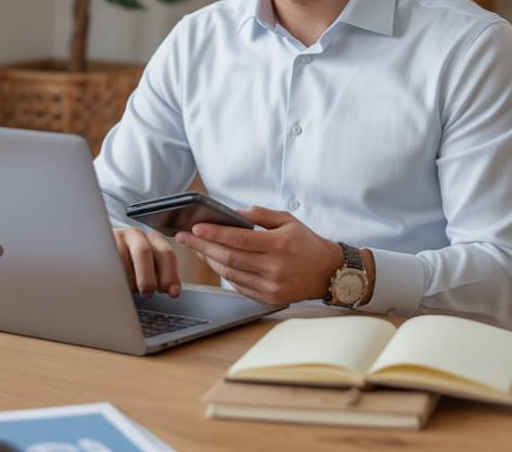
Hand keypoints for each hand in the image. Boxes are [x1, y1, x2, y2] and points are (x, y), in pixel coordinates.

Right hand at [113, 228, 180, 298]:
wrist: (106, 251)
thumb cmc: (132, 264)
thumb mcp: (150, 267)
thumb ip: (162, 277)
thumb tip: (173, 291)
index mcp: (154, 239)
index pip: (166, 254)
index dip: (170, 275)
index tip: (172, 293)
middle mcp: (137, 234)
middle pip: (144, 252)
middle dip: (147, 278)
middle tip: (147, 294)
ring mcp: (118, 237)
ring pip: (123, 258)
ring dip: (128, 279)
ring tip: (129, 288)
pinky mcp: (103, 244)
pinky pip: (108, 262)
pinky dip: (114, 276)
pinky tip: (117, 283)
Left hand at [174, 206, 343, 306]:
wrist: (327, 272)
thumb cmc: (306, 243)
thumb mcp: (288, 220)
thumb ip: (261, 214)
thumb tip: (234, 212)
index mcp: (279, 246)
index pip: (239, 239)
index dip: (214, 233)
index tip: (195, 227)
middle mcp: (274, 268)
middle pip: (229, 257)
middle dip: (202, 245)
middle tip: (184, 237)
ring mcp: (271, 287)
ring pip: (230, 273)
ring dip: (209, 259)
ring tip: (195, 247)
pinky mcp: (268, 299)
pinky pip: (238, 286)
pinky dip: (223, 273)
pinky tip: (214, 261)